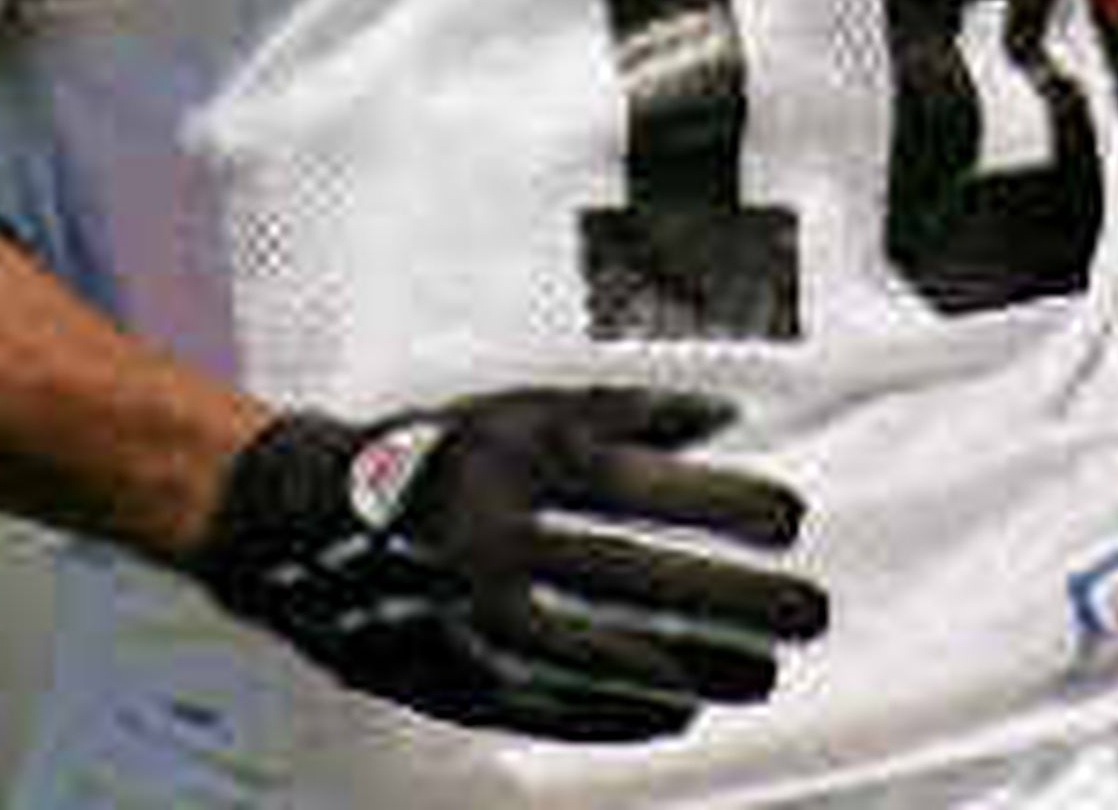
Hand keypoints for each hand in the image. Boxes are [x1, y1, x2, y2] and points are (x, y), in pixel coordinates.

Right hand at [194, 386, 827, 740]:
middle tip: (810, 611)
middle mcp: (492, 535)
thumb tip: (723, 418)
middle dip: (731, 598)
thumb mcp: (517, 408)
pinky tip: (681, 709)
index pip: (637, 484)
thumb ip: (618, 411)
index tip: (792, 520)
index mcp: (512, 459)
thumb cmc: (437, 453)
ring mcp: (469, 612)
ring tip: (764, 673)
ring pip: (601, 651)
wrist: (306, 523)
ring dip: (694, 665)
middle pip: (634, 575)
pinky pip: (549, 703)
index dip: (720, 503)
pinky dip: (620, 709)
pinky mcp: (450, 674)